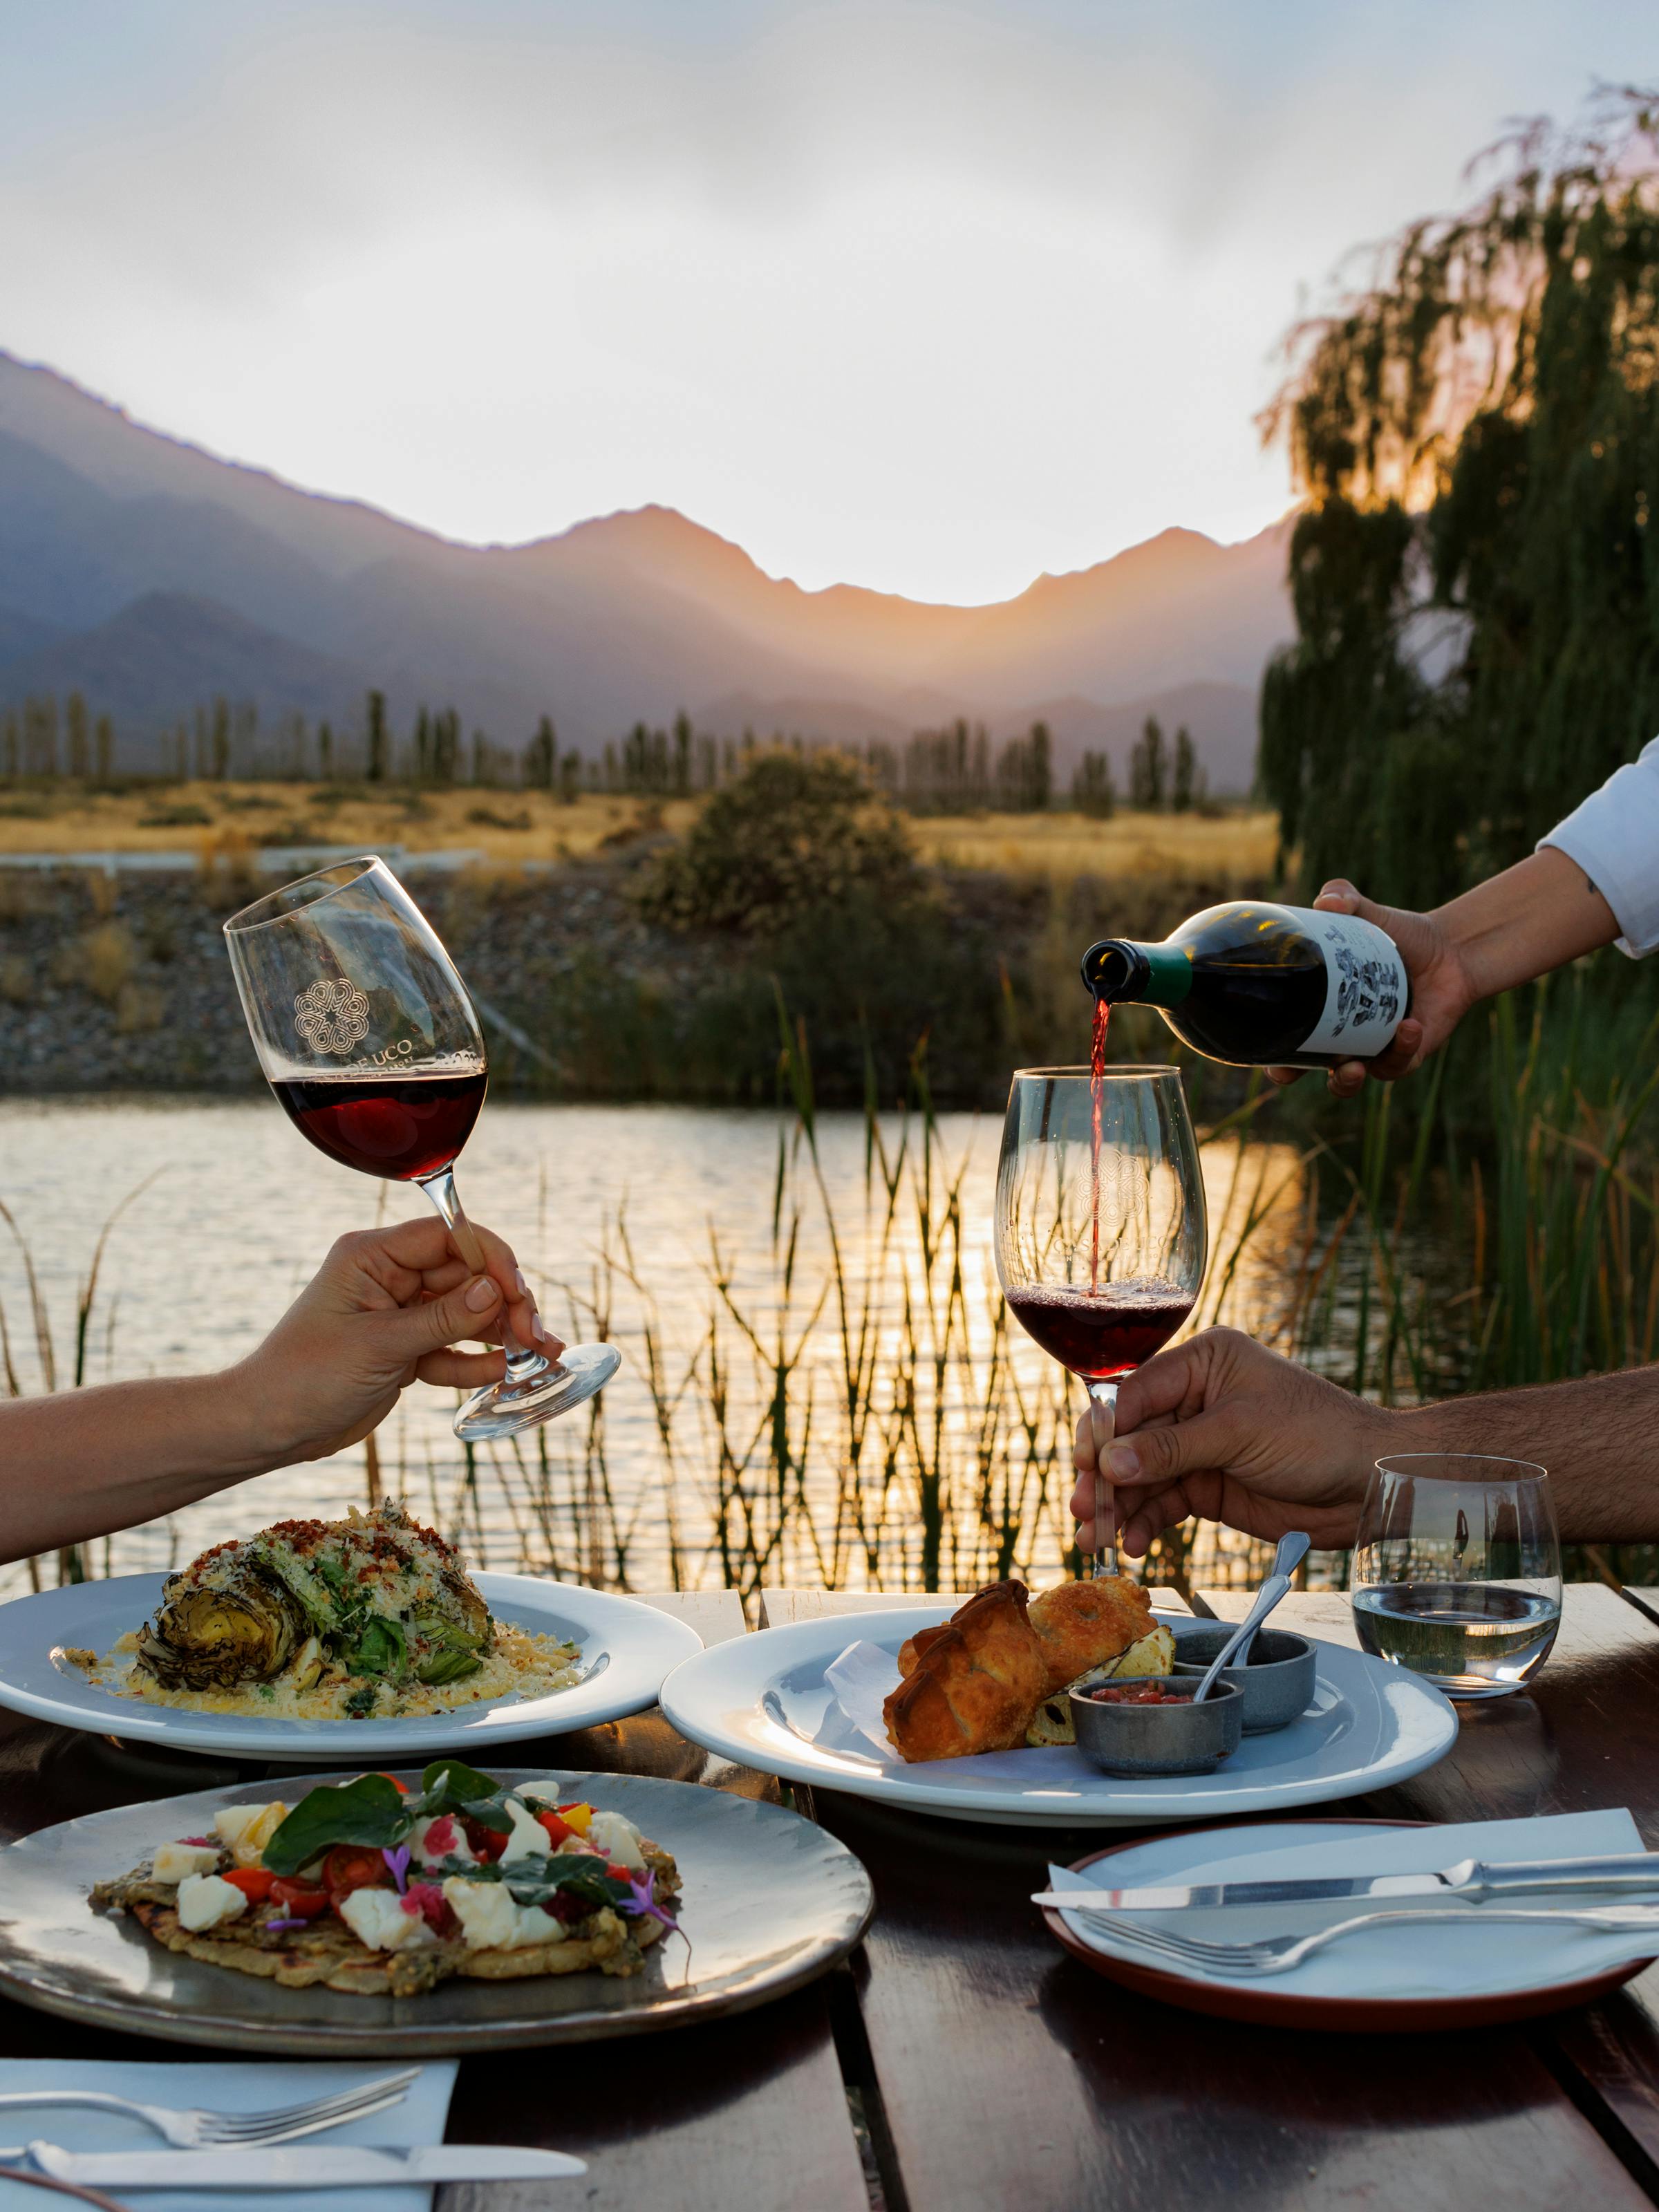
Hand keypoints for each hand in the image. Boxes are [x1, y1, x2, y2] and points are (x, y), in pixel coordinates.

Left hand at [236, 1216, 563, 1463]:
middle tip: (536, 1337)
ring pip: (465, 1314)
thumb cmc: (305, 1377)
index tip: (518, 1292)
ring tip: (541, 1356)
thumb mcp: (379, 1346)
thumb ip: (440, 1319)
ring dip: (501, 1334)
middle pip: (465, 1276)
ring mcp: (398, 1315)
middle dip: (505, 1303)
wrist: (267, 1428)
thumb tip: (496, 1290)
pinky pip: (451, 1349)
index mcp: (372, 1256)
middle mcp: (389, 1277)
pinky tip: (504, 1373)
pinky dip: (477, 1361)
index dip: (490, 1259)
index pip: (447, 1237)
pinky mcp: (404, 1351)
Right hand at [1069, 1328, 1392, 1557]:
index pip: (1135, 1391)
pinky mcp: (1208, 1484)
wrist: (1370, 1484)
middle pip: (1130, 1437)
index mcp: (1203, 1363)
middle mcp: (1194, 1399)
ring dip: (1119, 1507)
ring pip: (1141, 1475)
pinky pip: (1164, 1502)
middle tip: (1084, 1510)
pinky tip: (1134, 1544)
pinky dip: (1146, 1523)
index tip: (1083, 1464)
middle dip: (1104, 1475)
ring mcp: (1199, 1445)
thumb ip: (1171, 1449)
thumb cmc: (1318, 1436)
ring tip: (1096, 1540)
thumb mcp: (1239, 1432)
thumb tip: (1109, 1464)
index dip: (1104, 1429)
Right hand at [1267, 882, 1478, 1099]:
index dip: (1262, 1045)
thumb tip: (1326, 902)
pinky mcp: (1406, 1055)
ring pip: (1347, 1081)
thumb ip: (1345, 898)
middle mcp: (1337, 1035)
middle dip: (1291, 1075)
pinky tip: (1409, 1026)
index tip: (1254, 1043)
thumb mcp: (1369, 913)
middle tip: (1291, 1072)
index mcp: (1317, 1008)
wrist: (1450, 949)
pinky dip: (1401, 1049)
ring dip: (1346, 1080)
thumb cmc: (1399, 935)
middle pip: (1301, 1070)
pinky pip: (1397, 1065)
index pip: (1279, 1033)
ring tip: (1352, 1065)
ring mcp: (1370, 1049)